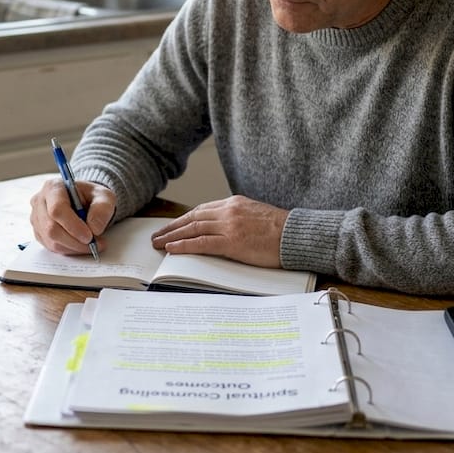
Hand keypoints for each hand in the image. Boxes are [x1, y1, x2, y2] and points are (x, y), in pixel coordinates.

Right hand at [29, 177, 116, 254]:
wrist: (84, 202)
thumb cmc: (91, 197)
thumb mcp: (104, 196)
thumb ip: (103, 208)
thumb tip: (94, 228)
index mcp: (53, 187)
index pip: (57, 209)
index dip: (73, 226)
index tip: (89, 236)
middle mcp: (40, 201)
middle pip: (51, 228)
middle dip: (75, 241)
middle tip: (95, 244)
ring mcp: (37, 218)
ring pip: (51, 241)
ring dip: (74, 247)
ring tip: (92, 245)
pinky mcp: (38, 232)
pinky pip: (51, 247)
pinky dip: (69, 250)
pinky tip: (80, 244)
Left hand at [151, 195, 286, 267]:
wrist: (297, 234)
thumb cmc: (281, 230)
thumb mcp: (255, 215)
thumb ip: (237, 218)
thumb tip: (223, 228)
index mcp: (234, 203)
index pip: (201, 210)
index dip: (184, 219)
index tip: (172, 226)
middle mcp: (228, 211)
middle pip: (192, 217)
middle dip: (172, 227)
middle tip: (156, 236)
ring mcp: (229, 225)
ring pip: (193, 229)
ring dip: (172, 236)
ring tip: (158, 243)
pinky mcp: (232, 242)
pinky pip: (201, 243)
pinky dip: (184, 245)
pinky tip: (172, 249)